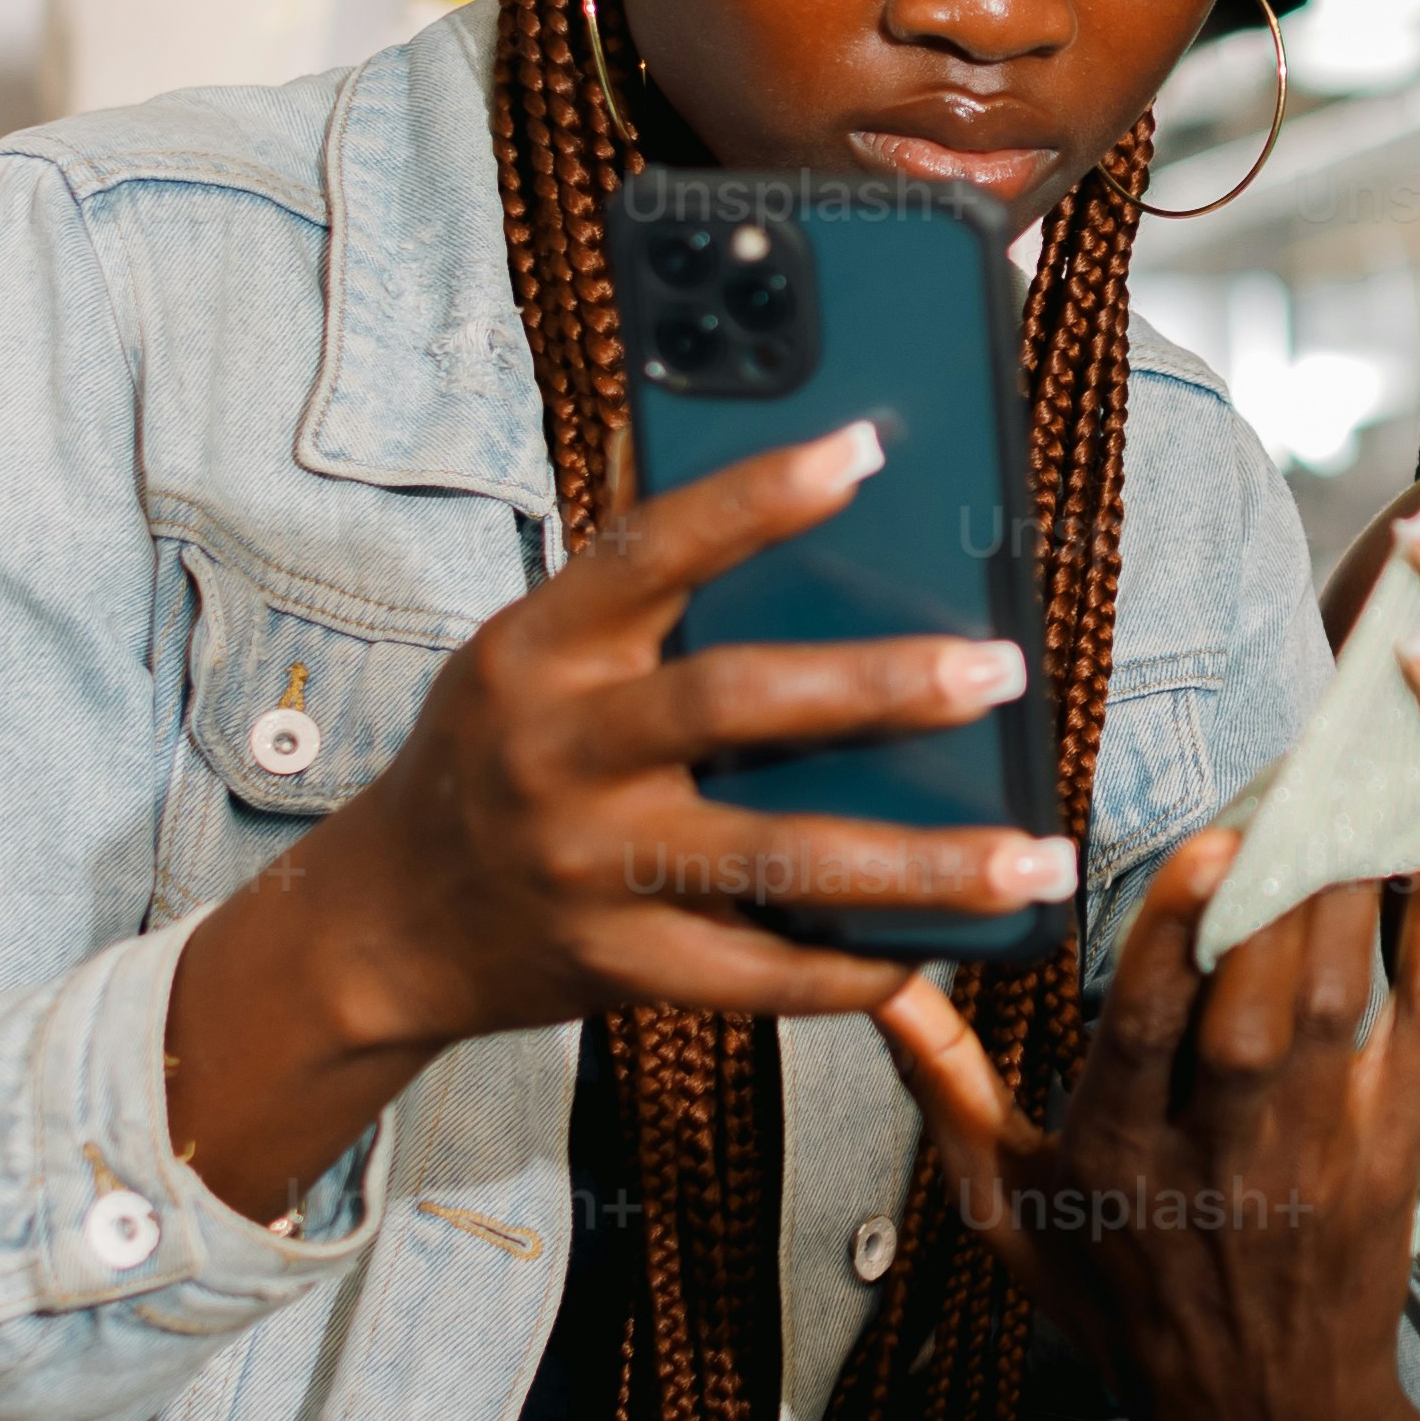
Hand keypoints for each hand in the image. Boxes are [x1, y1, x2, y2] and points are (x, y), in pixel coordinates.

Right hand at [162, 419, 1071, 1219]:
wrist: (386, 926)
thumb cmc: (494, 757)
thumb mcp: (527, 652)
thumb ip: (631, 587)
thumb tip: (739, 458)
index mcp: (539, 650)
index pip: (650, 550)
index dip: (754, 496)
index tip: (866, 446)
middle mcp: (558, 753)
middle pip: (733, 703)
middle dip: (878, 687)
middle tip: (1000, 671)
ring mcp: (588, 867)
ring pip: (777, 858)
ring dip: (920, 864)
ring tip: (1033, 853)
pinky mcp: (617, 968)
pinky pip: (761, 974)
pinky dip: (857, 967)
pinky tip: (945, 948)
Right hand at [885, 831, 1419, 1420]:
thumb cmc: (1120, 1303)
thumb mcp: (1006, 1213)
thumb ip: (948, 1090)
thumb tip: (879, 980)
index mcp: (1115, 1160)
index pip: (1143, 1032)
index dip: (1173, 934)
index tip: (1205, 840)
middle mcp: (1217, 1157)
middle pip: (1252, 1012)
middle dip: (1275, 896)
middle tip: (1294, 784)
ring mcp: (1313, 1157)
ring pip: (1336, 1010)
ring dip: (1349, 900)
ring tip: (1353, 795)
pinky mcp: (1388, 1158)